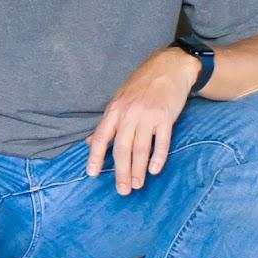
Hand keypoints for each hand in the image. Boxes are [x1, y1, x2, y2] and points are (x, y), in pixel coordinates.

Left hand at [86, 47, 198, 194]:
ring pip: (140, 148)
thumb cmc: (141, 85)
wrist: (168, 67)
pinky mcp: (165, 117)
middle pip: (122, 148)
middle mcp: (128, 114)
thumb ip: (107, 123)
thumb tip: (89, 142)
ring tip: (136, 185)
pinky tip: (154, 170)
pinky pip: (162, 141)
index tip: (92, 174)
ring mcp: (147, 115)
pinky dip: (158, 157)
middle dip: (120, 171)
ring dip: (138, 169)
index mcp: (114, 111)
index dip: (95, 156)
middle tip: (122, 190)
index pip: (101, 137)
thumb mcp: (119, 100)